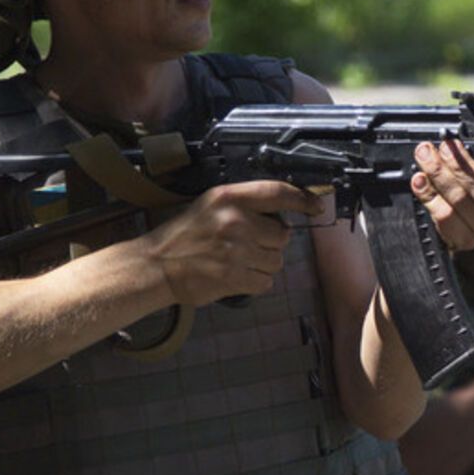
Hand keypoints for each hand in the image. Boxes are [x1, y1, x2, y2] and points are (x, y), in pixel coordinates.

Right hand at [141, 180, 326, 305]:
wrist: (156, 265)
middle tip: (248, 244)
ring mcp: (236, 250)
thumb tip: (285, 214)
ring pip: (277, 261)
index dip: (303, 199)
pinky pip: (266, 282)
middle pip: (283, 235)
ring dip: (264, 264)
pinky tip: (237, 275)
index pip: (277, 192)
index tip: (316, 206)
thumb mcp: (211, 205)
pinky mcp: (234, 277)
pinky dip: (256, 282)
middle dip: (271, 242)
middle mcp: (235, 221)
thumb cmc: (185, 234)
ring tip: (239, 261)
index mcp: (228, 197)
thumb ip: (246, 205)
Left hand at [409, 139, 473, 250]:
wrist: (464, 221)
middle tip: (445, 147)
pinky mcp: (462, 238)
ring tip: (425, 155)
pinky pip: (443, 215)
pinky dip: (428, 193)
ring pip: (459, 200)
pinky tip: (420, 179)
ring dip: (438, 173)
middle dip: (459, 165)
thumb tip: (460, 140)